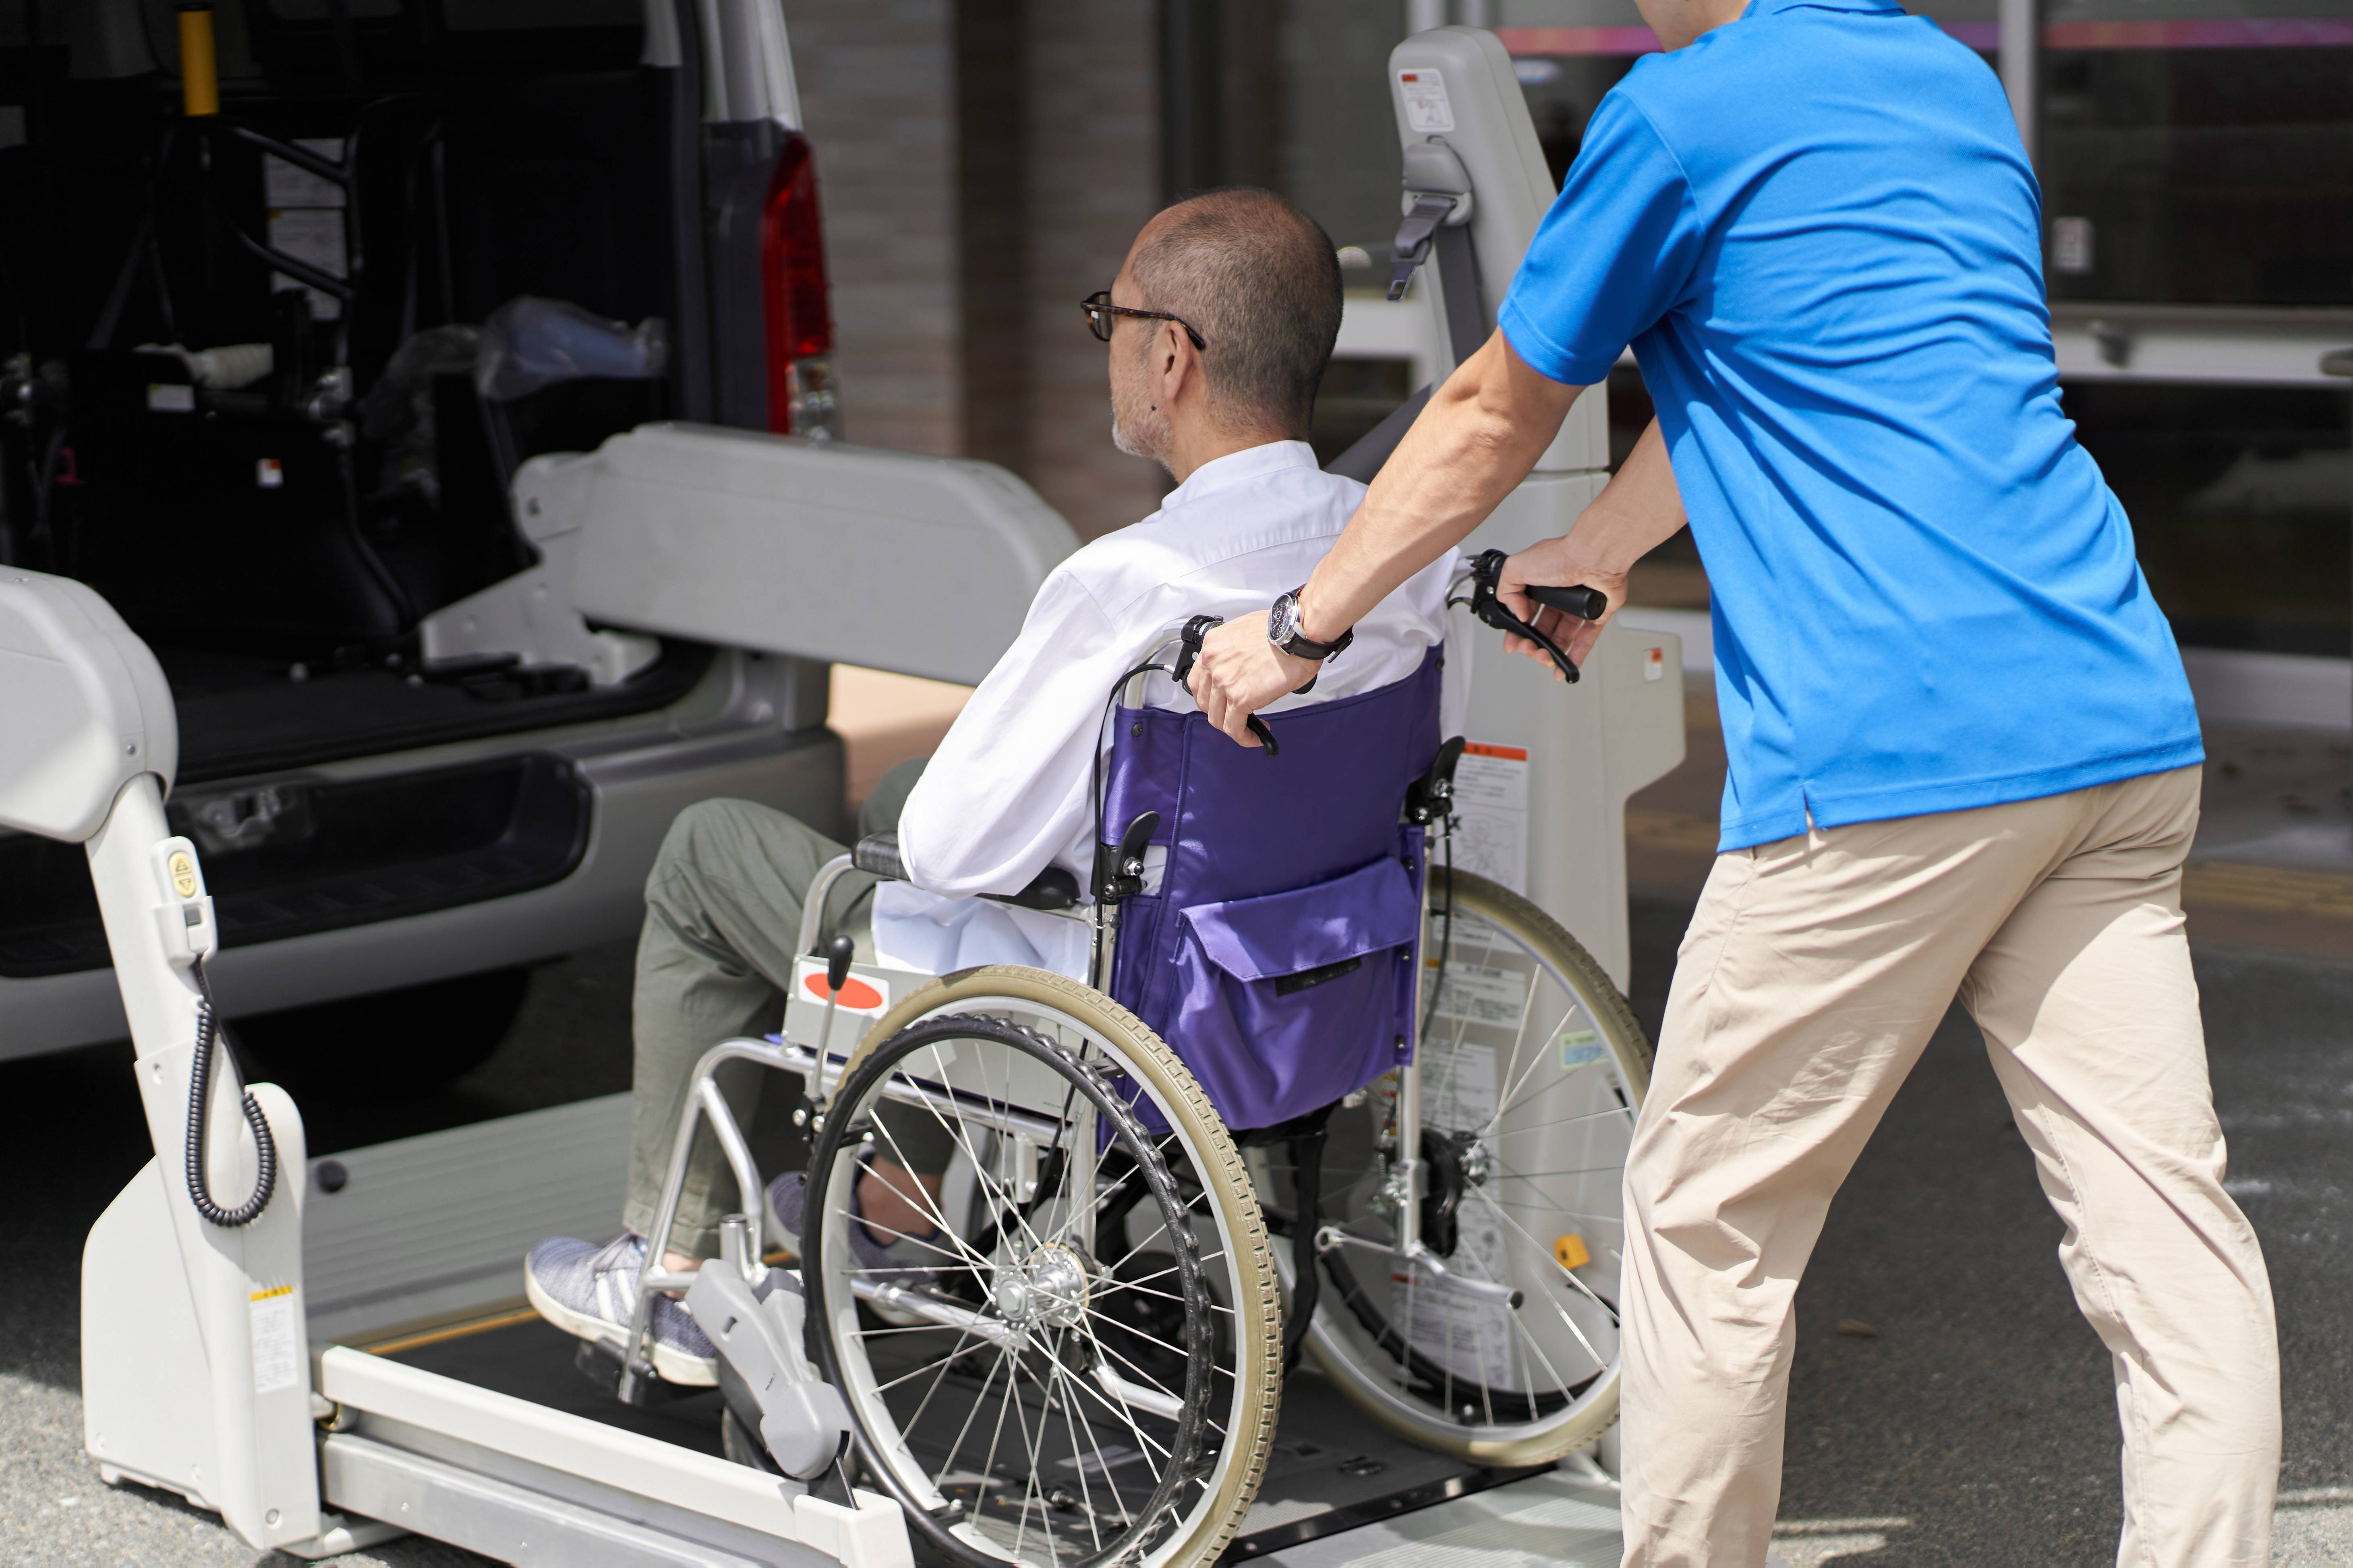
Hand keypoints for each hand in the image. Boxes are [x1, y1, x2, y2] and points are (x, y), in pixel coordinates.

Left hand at [1188, 617, 1319, 746]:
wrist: (1298, 632)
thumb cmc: (1282, 629)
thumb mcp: (1245, 632)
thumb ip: (1234, 651)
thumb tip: (1242, 668)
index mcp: (1212, 645)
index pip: (1198, 680)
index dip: (1209, 696)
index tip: (1221, 702)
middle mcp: (1212, 663)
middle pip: (1204, 702)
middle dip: (1220, 713)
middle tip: (1236, 715)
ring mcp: (1223, 682)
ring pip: (1217, 718)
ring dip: (1232, 727)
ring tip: (1249, 727)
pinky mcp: (1240, 698)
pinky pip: (1234, 728)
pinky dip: (1244, 737)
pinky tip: (1255, 736)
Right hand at [1498, 536, 1626, 680]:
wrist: (1594, 557)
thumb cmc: (1562, 556)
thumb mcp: (1516, 567)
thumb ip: (1507, 591)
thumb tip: (1518, 613)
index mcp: (1539, 585)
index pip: (1525, 613)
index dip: (1517, 631)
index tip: (1513, 643)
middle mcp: (1559, 596)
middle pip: (1543, 629)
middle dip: (1533, 644)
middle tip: (1529, 649)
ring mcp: (1578, 607)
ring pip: (1562, 637)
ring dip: (1551, 652)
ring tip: (1544, 658)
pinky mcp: (1596, 615)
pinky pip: (1585, 639)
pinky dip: (1575, 655)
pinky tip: (1565, 667)